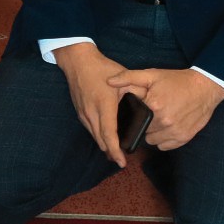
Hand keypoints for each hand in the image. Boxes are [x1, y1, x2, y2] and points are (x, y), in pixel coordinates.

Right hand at [56, 43, 131, 167]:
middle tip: (122, 160)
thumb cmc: (101, 67)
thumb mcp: (121, 77)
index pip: (109, 134)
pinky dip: (99, 137)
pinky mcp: (80, 112)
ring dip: (105, 145)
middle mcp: (91, 112)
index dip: (115, 150)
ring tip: (115, 152)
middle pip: (101, 140)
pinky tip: (106, 138)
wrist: (77, 61)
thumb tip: (146, 106)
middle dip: (111, 152)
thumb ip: (135, 91)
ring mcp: (84, 114)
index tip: (122, 161)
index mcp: (104, 104)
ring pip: (94, 137)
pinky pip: (90, 130)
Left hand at [108, 66, 223, 150]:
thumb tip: (109, 81)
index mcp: (153, 106)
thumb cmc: (177, 80)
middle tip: (153, 112)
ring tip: (161, 119)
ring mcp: (175, 132)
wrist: (205, 87)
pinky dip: (164, 138)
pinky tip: (168, 126)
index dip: (135, 115)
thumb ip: (129, 77)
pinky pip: (165, 146)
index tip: (141, 109)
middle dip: (145, 123)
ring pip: (152, 140)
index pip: (133, 119)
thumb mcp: (152, 74)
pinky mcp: (184, 138)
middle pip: (142, 131)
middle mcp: (164, 122)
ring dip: (154, 132)